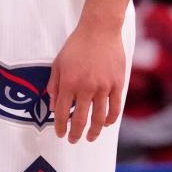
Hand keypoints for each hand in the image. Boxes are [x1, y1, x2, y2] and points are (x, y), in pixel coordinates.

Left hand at [46, 21, 125, 142]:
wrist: (99, 30)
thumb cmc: (76, 45)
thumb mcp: (58, 63)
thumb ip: (54, 86)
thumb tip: (54, 107)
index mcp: (69, 82)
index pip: (62, 112)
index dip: (61, 126)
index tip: (60, 134)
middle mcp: (86, 87)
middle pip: (80, 119)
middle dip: (76, 133)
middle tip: (73, 140)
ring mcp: (103, 87)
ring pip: (100, 118)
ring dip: (95, 131)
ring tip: (90, 137)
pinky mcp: (117, 84)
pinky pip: (115, 108)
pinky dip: (111, 119)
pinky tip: (107, 124)